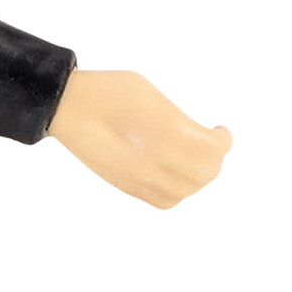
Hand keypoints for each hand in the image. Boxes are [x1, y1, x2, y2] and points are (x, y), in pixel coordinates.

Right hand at [48, 70, 230, 207]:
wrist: (67, 107)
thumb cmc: (108, 91)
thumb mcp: (150, 94)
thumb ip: (177, 120)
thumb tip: (194, 138)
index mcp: (165, 131)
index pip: (213, 149)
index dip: (223, 140)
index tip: (219, 131)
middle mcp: (155, 159)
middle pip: (204, 173)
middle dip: (213, 159)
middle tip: (209, 145)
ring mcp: (140, 177)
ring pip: (186, 190)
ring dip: (197, 176)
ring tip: (192, 159)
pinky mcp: (127, 185)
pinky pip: (165, 200)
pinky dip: (178, 190)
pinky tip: (172, 173)